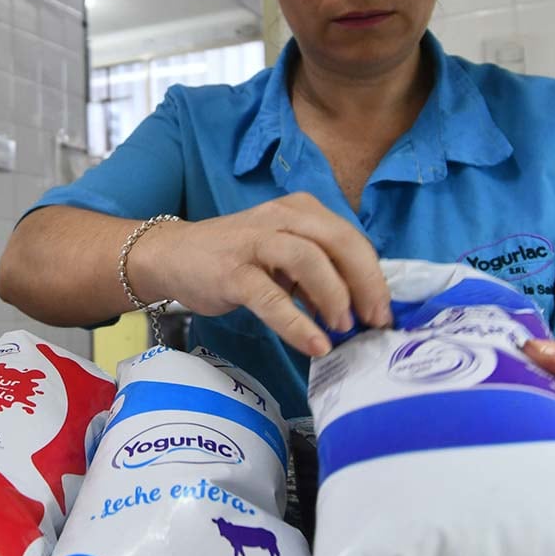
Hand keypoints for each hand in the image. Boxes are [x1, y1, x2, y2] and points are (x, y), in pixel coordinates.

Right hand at [136, 192, 390, 356]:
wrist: (171, 255)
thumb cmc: (235, 258)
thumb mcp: (283, 256)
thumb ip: (317, 274)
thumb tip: (357, 308)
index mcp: (300, 211)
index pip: (349, 238)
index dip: (373, 275)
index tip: (383, 311)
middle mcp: (281, 218)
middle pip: (338, 242)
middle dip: (365, 283)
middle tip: (375, 320)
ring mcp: (255, 242)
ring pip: (309, 259)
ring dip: (335, 296)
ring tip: (343, 327)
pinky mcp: (233, 272)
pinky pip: (272, 298)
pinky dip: (298, 323)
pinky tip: (315, 344)